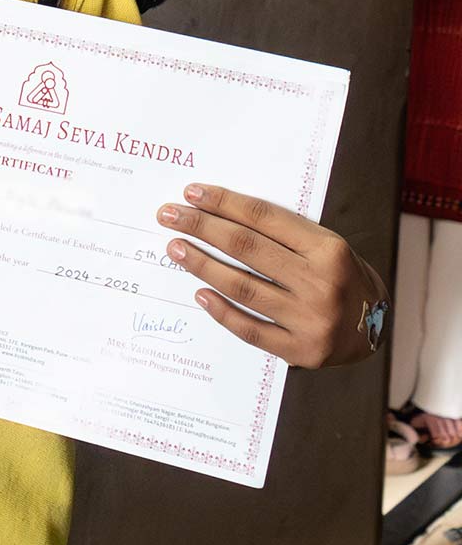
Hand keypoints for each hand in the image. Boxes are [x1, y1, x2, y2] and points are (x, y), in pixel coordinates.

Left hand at [154, 183, 387, 367]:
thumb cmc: (341, 277)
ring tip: (176, 248)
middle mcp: (320, 283)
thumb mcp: (326, 247)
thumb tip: (222, 214)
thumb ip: (284, 235)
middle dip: (202, 228)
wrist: (374, 329)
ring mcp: (310, 320)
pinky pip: (249, 329)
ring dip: (203, 265)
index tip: (192, 193)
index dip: (225, 203)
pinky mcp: (300, 351)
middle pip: (247, 249)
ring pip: (242, 287)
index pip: (264, 219)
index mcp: (328, 250)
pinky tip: (199, 292)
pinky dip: (221, 310)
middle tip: (169, 216)